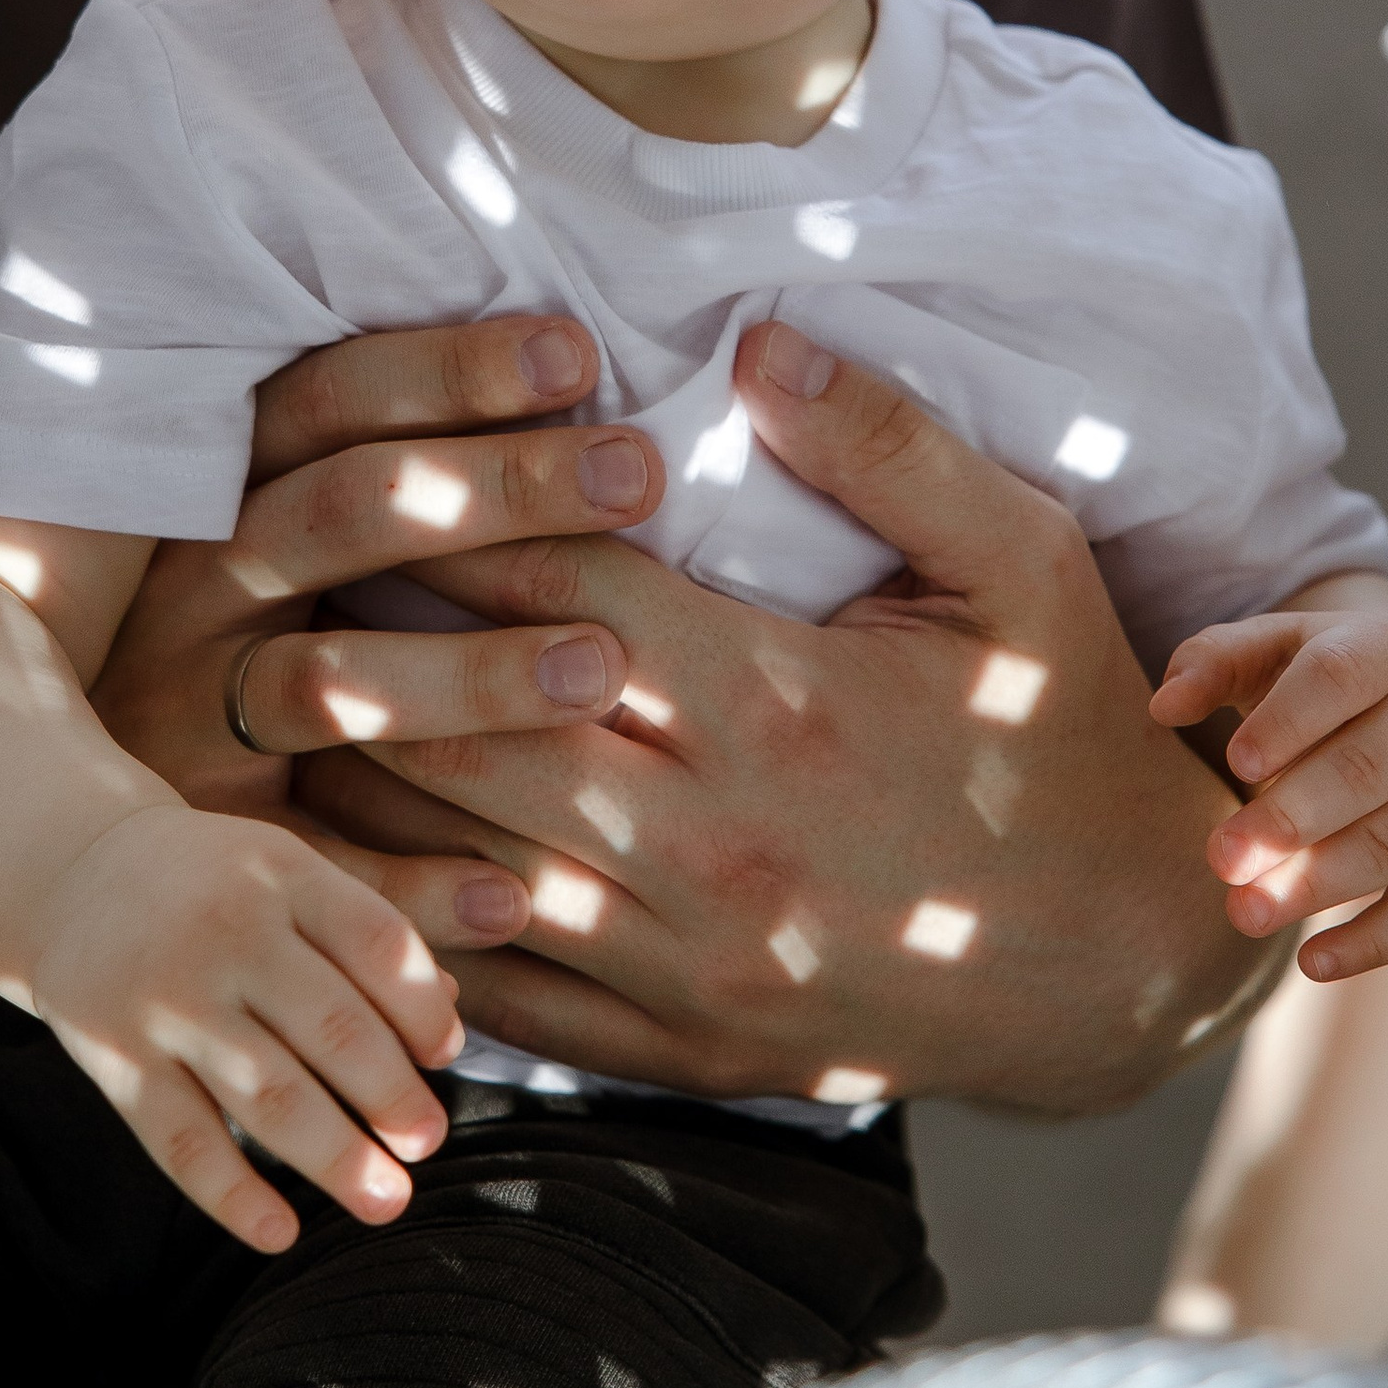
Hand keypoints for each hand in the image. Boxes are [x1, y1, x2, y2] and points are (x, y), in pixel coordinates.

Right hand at [28, 798, 467, 1250]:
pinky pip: (182, 1141)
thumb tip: (448, 1017)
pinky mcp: (114, 1059)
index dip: (424, 1009)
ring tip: (387, 1199)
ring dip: (337, 1158)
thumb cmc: (217, 885)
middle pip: (333, 1028)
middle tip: (428, 1142)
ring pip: (267, 1096)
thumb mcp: (290, 875)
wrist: (72, 873)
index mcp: (285, 874)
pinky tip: (280, 1233)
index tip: (445, 1056)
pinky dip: (233, 1196)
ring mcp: (167, 1000)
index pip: (379, 945)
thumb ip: (368, 934)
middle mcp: (227, 933)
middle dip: (393, 1098)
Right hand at [93, 314, 665, 961]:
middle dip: (494, 489)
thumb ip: (383, 465)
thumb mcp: (282, 534)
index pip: (326, 404)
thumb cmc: (252, 638)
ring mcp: (187, 720)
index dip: (446, 371)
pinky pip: (314, 863)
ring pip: (325, 684)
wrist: (90, 830)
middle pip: (339, 517)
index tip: (577, 351)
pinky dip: (411, 879)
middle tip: (635, 474)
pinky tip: (518, 890)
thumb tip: (562, 356)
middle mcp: (189, 597)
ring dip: (468, 676)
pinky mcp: (211, 841)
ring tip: (600, 667)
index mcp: (216, 496)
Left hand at [299, 323, 1271, 1114]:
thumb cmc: (1063, 736)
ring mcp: (682, 961)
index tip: (386, 454)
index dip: (461, 509)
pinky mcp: (677, 1046)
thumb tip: (760, 341)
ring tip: (266, 704)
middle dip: (357, 643)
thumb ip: (891, 448)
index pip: (559, 583)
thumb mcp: (1022, 564)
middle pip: (467, 722)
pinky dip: (411, 926)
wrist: (1124, 965)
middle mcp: (707, 841)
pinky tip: (345, 863)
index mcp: (776, 703)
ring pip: (451, 862)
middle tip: (262, 578)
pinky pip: (499, 991)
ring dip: (354, 783)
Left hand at [1151, 591, 1387, 980]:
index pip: (1339, 679)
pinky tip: (1312, 963)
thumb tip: (1162, 707)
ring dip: (1317, 885)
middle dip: (1289, 821)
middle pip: (1364, 771)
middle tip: (1220, 859)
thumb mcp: (1277, 649)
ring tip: (1243, 913)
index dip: (1288, 723)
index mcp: (1386, 651)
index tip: (1236, 765)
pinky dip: (1375, 942)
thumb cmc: (1330, 679)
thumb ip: (1213, 663)